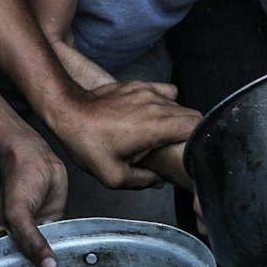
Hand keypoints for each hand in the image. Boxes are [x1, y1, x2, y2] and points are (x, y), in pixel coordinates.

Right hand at [0, 132, 68, 266]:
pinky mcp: (52, 227)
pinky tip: (75, 265)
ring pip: (44, 258)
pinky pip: (59, 245)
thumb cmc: (18, 182)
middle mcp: (14, 243)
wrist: (35, 157)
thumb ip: (32, 242)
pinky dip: (65, 252)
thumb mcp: (19, 215)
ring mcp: (34, 236)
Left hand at [50, 80, 201, 189]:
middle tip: (176, 148)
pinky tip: (153, 115)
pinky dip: (166, 103)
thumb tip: (158, 181)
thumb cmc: (88, 143)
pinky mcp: (139, 85)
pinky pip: (165, 92)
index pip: (197, 126)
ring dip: (176, 119)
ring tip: (161, 134)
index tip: (189, 152)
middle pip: (192, 115)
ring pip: (179, 104)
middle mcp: (157, 105)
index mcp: (156, 127)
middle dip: (190, 133)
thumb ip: (142, 181)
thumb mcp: (113, 176)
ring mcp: (149, 92)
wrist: (68, 111)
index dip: (198, 141)